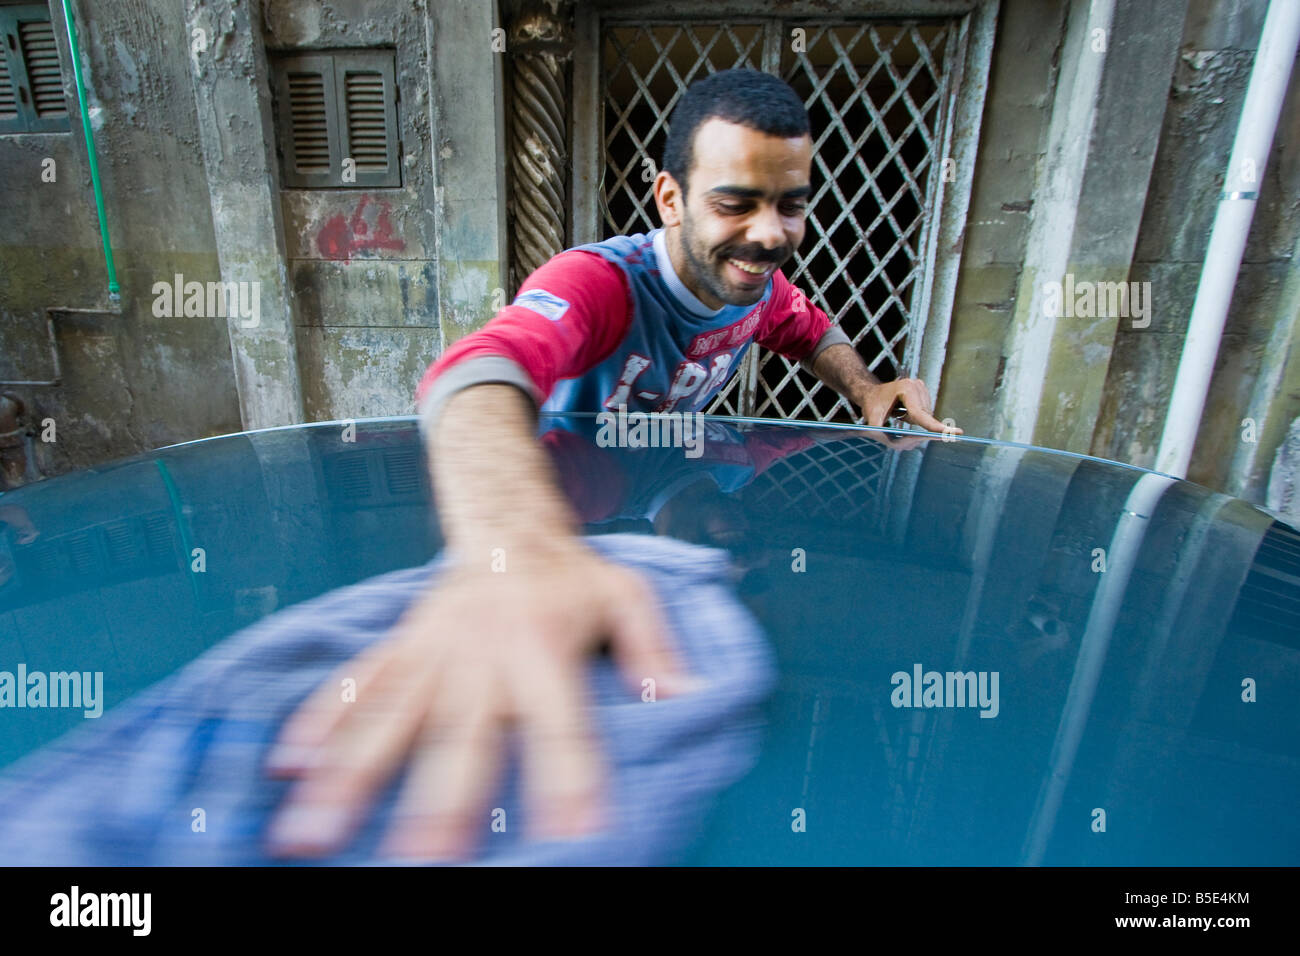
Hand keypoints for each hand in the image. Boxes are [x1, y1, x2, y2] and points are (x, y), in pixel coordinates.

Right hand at [264, 539, 694, 860]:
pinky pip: (356, 681)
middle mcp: (481, 650)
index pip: (559, 725)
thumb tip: (683, 697)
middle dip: (438, 799)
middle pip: (458, 733)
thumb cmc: (572, 574)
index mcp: (544, 645)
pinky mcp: (400, 643)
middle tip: (421, 858)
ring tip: (314, 828)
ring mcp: (432, 648)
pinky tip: (289, 765)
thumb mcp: (628, 592)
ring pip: (388, 715)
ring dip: (349, 773)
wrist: (507, 519)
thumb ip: (654, 646)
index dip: (565, 781)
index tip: (567, 837)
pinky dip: (320, 721)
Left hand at [859, 379, 961, 436]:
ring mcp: (922, 388)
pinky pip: (925, 412)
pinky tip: (902, 412)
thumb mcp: (871, 418)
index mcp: (906, 389)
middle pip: (924, 416)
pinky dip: (916, 418)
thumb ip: (878, 431)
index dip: (935, 426)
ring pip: (926, 416)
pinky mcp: (924, 392)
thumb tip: (894, 445)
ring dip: (915, 422)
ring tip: (897, 415)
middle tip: (901, 430)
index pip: (921, 413)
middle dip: (916, 428)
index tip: (954, 433)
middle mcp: (917, 386)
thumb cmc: (871, 405)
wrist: (871, 392)